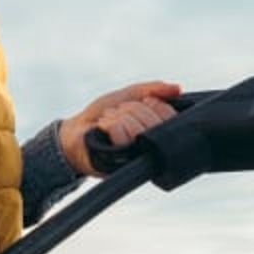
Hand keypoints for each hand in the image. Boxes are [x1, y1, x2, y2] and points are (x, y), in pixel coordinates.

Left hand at [59, 80, 181, 175]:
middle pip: (154, 122)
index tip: (142, 102)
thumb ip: (152, 90)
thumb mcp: (128, 95)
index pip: (170, 116)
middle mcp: (150, 147)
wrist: (75, 132)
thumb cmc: (102, 116)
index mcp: (156, 130)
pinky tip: (103, 128)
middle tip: (120, 113)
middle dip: (132, 109)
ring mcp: (136, 158)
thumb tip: (178, 88)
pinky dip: (110, 124)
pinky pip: (122, 134)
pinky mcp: (121, 165)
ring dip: (119, 116)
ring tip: (109, 122)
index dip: (155, 104)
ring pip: (138, 127)